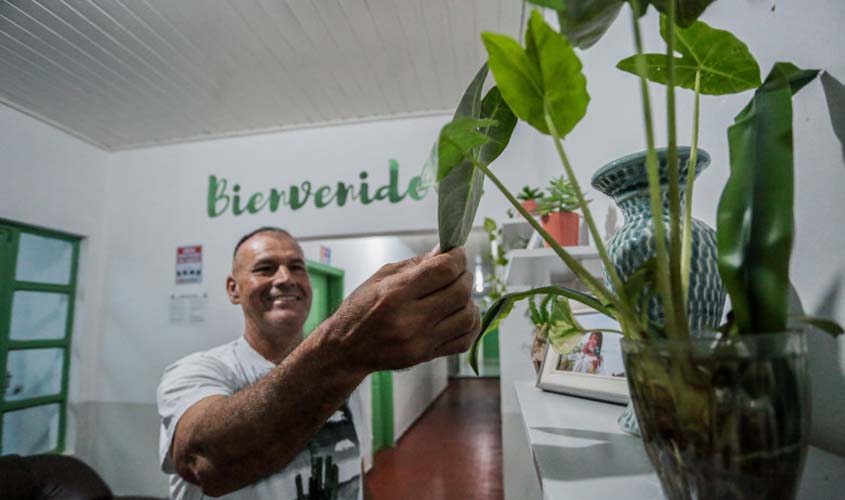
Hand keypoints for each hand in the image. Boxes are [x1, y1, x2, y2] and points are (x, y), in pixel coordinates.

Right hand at [321, 247, 479, 372]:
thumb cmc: (360, 309)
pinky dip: (471, 324)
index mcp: (396, 293)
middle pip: (460, 292)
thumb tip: (445, 251)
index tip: (457, 252)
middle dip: (465, 276)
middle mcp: (410, 318)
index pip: (444, 270)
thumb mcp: (381, 277)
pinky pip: (465, 340)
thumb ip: (416, 265)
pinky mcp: (427, 356)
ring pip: (467, 316)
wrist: (346, 349)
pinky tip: (462, 314)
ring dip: (469, 300)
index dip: (457, 257)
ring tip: (460, 294)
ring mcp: (421, 340)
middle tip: (459, 272)